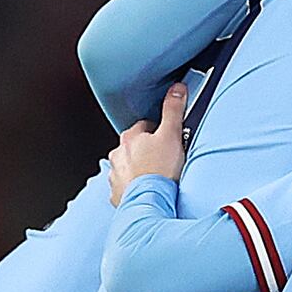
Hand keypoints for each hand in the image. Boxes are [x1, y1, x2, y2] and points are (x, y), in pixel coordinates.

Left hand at [105, 78, 188, 200]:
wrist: (150, 203)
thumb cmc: (160, 171)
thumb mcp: (172, 135)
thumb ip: (173, 110)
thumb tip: (176, 89)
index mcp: (130, 138)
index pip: (145, 127)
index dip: (159, 132)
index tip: (168, 140)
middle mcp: (117, 155)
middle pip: (134, 147)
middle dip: (147, 151)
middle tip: (164, 160)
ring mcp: (115, 175)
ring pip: (128, 167)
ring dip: (139, 170)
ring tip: (156, 177)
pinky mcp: (117, 194)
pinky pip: (125, 187)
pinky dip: (134, 187)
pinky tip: (147, 191)